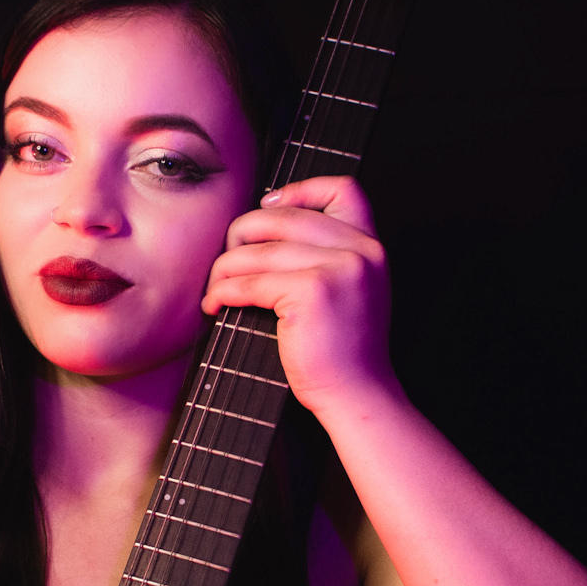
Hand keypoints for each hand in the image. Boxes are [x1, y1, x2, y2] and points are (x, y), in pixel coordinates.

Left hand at [202, 176, 395, 417]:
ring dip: (224, 270)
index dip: (300, 190)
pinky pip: (250, 282)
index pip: (344, 189)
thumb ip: (328, 257)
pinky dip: (223, 292)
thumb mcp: (352, 292)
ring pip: (259, 252)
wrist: (358, 396)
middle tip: (228, 260)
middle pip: (283, 217)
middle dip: (242, 235)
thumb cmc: (344, 354)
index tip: (268, 207)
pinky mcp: (312, 292)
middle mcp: (360, 251)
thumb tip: (266, 225)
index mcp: (371, 247)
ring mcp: (339, 268)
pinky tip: (215, 304)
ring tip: (216, 288)